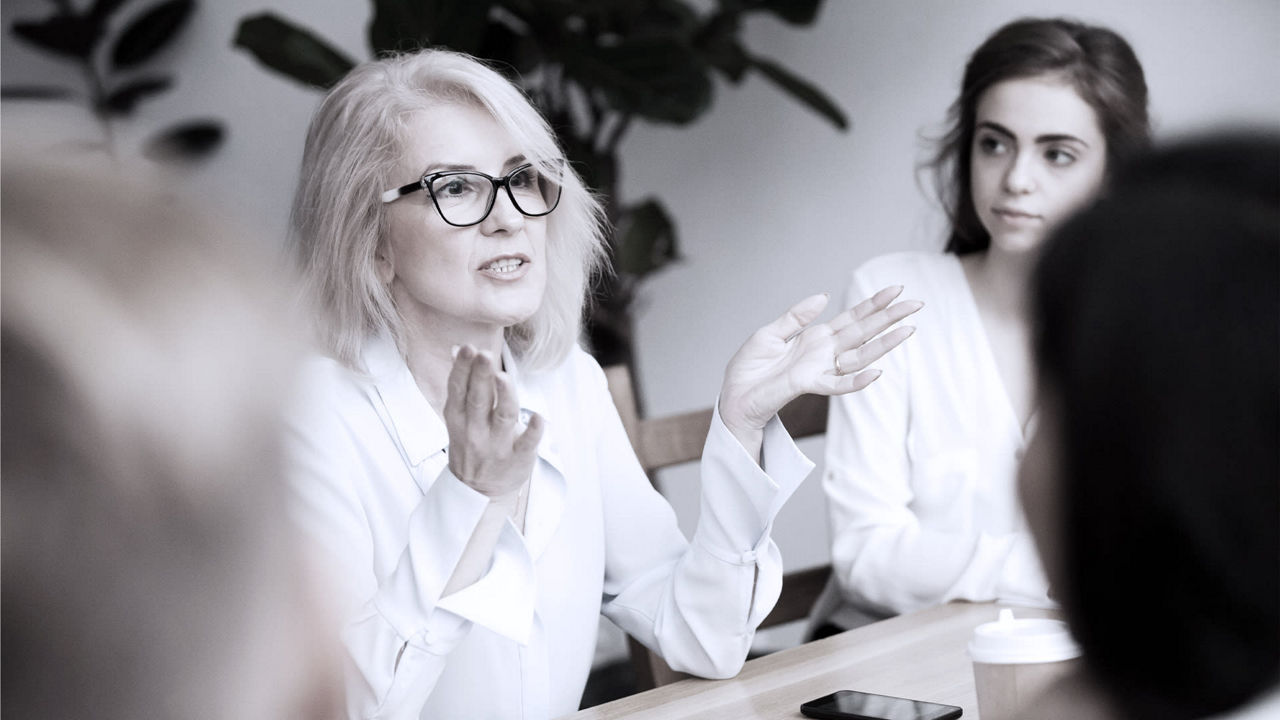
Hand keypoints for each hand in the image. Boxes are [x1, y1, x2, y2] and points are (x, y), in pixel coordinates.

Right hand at [443, 345, 543, 497]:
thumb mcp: (459, 416)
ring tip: (503, 378)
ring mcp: (497, 446)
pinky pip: (526, 444)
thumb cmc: (471, 442)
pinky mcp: (518, 459)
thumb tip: (458, 348)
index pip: (458, 390)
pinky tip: (539, 418)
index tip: (468, 348)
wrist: (477, 490)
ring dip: (504, 397)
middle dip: (480, 377)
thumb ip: (462, 383)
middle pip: (478, 400)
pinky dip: (533, 431)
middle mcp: (475, 431)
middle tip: (484, 354)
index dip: (462, 369)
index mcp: (458, 418)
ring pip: (502, 418)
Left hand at [719, 286, 920, 453]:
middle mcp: (824, 353)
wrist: (734, 396)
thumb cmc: (750, 368)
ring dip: (884, 345)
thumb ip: (796, 316)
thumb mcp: (770, 333)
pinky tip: (877, 372)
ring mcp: (819, 369)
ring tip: (909, 330)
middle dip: (889, 318)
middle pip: (863, 332)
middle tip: (916, 304)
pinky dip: (857, 380)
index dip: (873, 304)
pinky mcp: (808, 385)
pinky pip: (837, 385)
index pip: (852, 318)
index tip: (896, 289)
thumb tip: (824, 296)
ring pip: (860, 356)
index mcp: (816, 337)